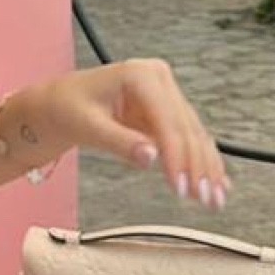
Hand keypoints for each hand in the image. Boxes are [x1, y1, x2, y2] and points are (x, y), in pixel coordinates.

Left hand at [33, 61, 229, 210]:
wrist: (57, 105)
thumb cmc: (66, 108)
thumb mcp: (87, 126)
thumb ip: (119, 142)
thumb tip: (151, 158)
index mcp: (139, 74)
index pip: (167, 120)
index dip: (178, 156)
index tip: (183, 187)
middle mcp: (158, 80)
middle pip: (186, 129)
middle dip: (198, 167)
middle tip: (206, 200)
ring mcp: (165, 95)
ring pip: (194, 136)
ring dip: (206, 169)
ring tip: (214, 200)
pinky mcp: (165, 114)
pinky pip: (188, 140)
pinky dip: (201, 163)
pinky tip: (217, 184)